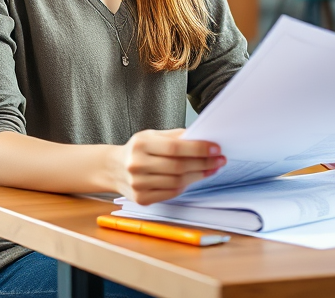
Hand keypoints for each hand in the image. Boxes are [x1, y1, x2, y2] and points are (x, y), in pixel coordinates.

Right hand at [111, 128, 225, 204]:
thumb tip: (203, 138)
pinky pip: (171, 193)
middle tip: (220, 159)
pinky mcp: (142, 199)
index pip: (175, 148)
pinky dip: (186, 186)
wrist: (113, 168)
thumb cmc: (138, 149)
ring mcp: (138, 184)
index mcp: (141, 144)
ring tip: (212, 169)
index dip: (198, 149)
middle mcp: (137, 164)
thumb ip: (176, 136)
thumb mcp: (152, 135)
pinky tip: (194, 178)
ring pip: (177, 182)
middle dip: (204, 163)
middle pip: (178, 167)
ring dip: (199, 176)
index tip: (216, 148)